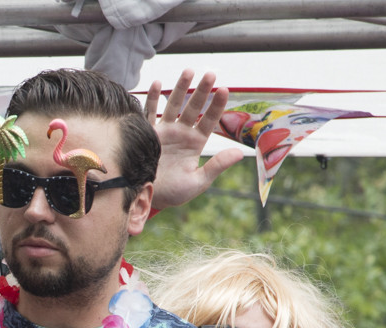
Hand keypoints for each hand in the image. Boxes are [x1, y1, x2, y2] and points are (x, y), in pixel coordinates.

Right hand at [146, 69, 243, 209]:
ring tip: (188, 71)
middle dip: (201, 90)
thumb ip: (216, 167)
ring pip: (173, 105)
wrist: (147, 197)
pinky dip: (151, 98)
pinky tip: (156, 83)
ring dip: (180, 88)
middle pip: (193, 107)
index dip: (217, 105)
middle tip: (210, 74)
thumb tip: (239, 153)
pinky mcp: (147, 134)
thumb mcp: (197, 182)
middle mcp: (181, 133)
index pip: (209, 120)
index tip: (225, 90)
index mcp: (195, 143)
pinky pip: (149, 112)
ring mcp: (164, 131)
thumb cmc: (174, 193)